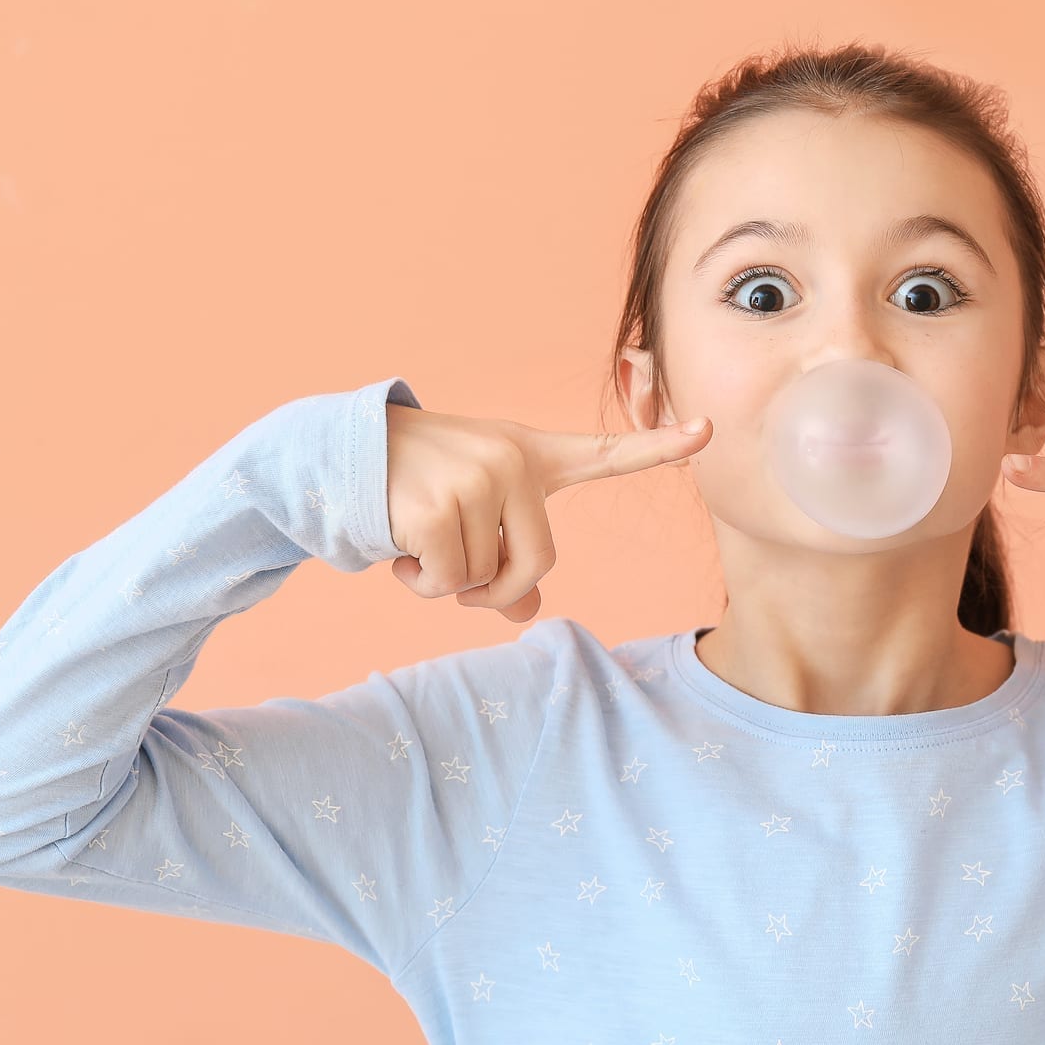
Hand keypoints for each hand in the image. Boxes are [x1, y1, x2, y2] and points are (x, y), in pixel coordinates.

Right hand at [386, 406, 711, 622]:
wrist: (337, 458)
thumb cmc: (415, 492)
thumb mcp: (473, 522)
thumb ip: (508, 566)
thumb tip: (527, 613)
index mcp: (529, 456)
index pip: (604, 453)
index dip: (659, 446)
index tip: (708, 431)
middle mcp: (511, 460)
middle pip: (538, 564)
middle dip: (497, 585)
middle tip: (457, 570)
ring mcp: (476, 477)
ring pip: (485, 578)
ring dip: (447, 580)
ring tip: (418, 536)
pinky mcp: (438, 504)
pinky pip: (450, 582)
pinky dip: (422, 582)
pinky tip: (401, 548)